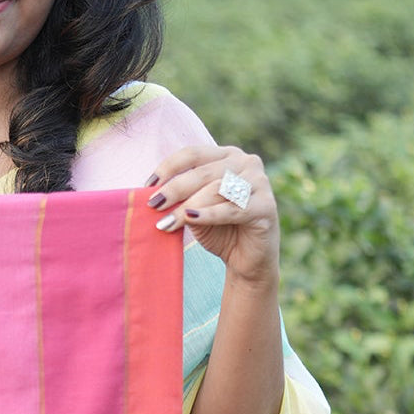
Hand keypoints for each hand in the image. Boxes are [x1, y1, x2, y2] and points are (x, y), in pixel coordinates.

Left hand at [145, 146, 278, 287]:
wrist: (247, 259)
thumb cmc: (219, 230)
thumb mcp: (195, 210)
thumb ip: (181, 199)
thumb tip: (154, 196)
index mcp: (227, 156)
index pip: (193, 153)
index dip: (168, 168)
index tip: (147, 186)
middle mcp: (246, 162)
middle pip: (202, 172)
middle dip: (174, 189)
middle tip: (153, 205)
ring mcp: (259, 182)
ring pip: (215, 189)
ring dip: (187, 207)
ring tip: (165, 223)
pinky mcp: (266, 206)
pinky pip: (232, 209)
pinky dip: (209, 215)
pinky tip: (191, 220)